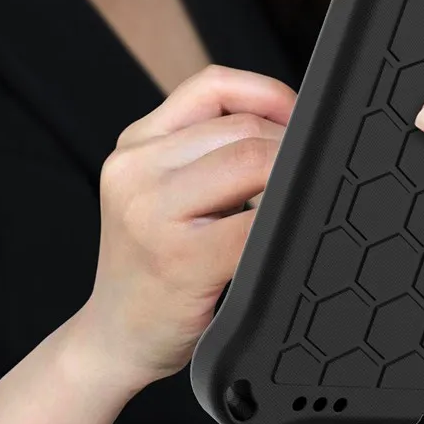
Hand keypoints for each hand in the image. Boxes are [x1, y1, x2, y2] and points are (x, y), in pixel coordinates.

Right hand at [74, 65, 295, 392]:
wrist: (114, 338)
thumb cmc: (156, 257)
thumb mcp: (165, 185)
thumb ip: (211, 145)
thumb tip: (296, 120)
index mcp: (136, 142)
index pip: (213, 85)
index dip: (270, 94)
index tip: (301, 119)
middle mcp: (135, 169)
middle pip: (242, 127)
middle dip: (289, 145)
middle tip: (309, 173)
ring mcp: (152, 214)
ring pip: (251, 162)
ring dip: (288, 179)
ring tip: (291, 202)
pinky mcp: (179, 260)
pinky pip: (256, 223)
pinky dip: (283, 223)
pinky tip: (282, 235)